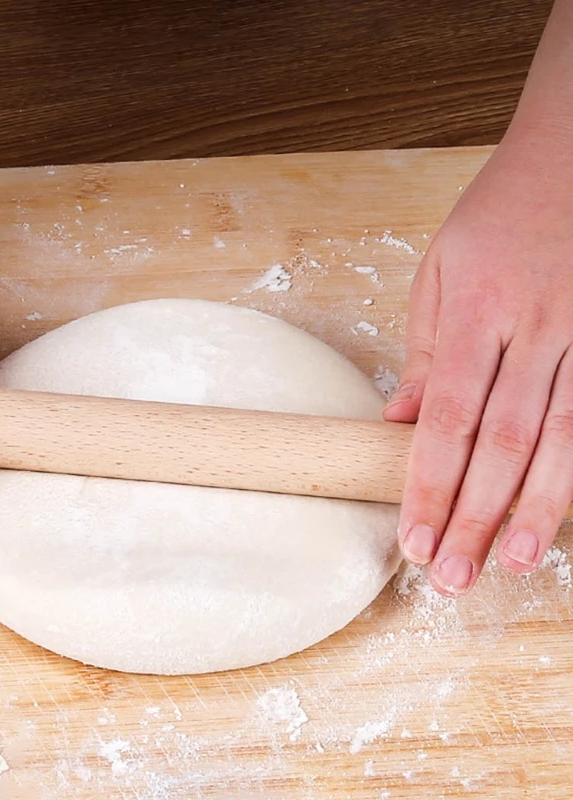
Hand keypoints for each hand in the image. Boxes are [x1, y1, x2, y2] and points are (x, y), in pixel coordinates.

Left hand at [384, 128, 572, 595]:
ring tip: (510, 562)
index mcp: (476, 310)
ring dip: (536, 508)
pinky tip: (565, 509)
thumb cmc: (497, 213)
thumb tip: (397, 423)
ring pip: (564, 438)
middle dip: (475, 515)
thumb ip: (423, 351)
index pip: (446, 419)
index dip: (429, 485)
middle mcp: (536, 327)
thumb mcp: (439, 269)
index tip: (414, 538)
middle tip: (454, 576)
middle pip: (503, 442)